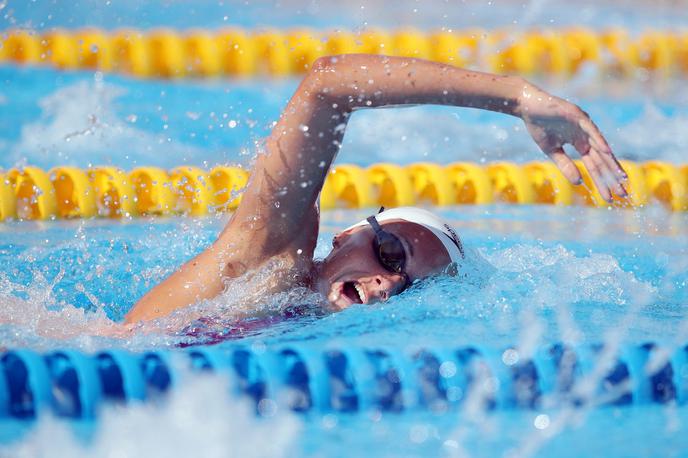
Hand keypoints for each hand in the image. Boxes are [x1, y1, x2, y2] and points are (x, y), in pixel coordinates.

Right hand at [517, 83, 626, 201]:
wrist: (528, 106)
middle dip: (612, 177)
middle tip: (624, 193)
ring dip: (611, 162)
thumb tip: (579, 183)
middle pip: (602, 160)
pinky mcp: (577, 115)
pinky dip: (599, 140)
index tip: (610, 198)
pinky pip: (590, 130)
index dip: (603, 182)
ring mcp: (584, 125)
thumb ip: (565, 165)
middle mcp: (586, 136)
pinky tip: (606, 152)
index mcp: (580, 144)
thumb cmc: (539, 126)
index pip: (594, 167)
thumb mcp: (551, 151)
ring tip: (621, 177)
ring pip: (601, 147)